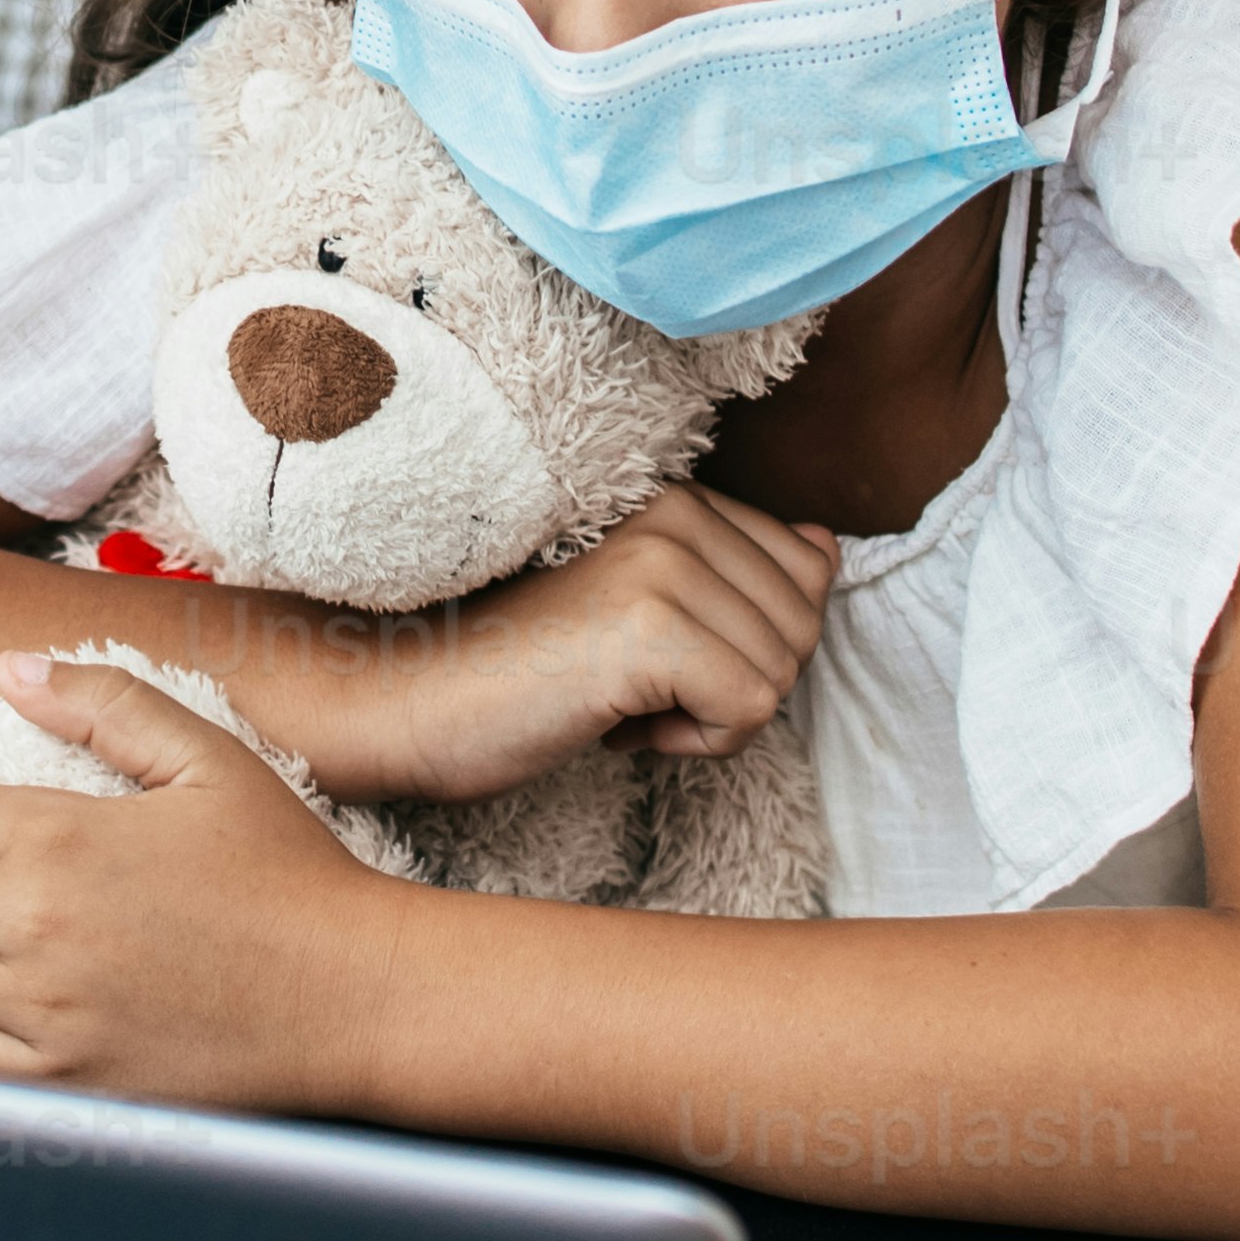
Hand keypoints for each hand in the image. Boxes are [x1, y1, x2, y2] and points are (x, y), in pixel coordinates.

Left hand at [0, 658, 415, 1110]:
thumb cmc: (286, 872)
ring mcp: (42, 1014)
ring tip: (2, 940)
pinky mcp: (60, 1084)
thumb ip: (105, 703)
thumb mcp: (208, 760)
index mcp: (57, 838)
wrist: (351, 997)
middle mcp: (32, 928)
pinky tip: (24, 1003)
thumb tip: (7, 668)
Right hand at [289, 485, 836, 807]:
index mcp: (677, 496)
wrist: (411, 702)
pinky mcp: (652, 626)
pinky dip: (694, 743)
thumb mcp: (642, 612)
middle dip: (736, 682)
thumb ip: (734, 573)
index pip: (806, 570)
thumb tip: (828, 549)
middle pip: (805, 626)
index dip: (744, 642)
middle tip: (633, 687)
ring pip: (783, 672)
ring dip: (711, 717)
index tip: (651, 658)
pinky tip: (616, 724)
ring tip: (618, 700)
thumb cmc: (520, 672)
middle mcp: (677, 510)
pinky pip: (748, 712)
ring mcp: (665, 562)